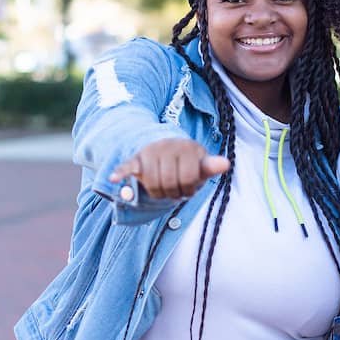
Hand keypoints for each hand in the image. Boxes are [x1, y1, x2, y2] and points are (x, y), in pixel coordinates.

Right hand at [108, 138, 230, 199]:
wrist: (166, 149)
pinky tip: (114, 178)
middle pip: (169, 183)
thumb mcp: (199, 166)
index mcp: (187, 147)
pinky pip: (127, 166)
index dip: (189, 189)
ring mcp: (150, 152)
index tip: (189, 188)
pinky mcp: (136, 158)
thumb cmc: (187, 163)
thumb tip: (225, 164)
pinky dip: (120, 173)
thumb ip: (210, 167)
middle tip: (175, 190)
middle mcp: (168, 146)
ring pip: (152, 183)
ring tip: (164, 189)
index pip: (188, 179)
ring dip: (158, 193)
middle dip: (173, 193)